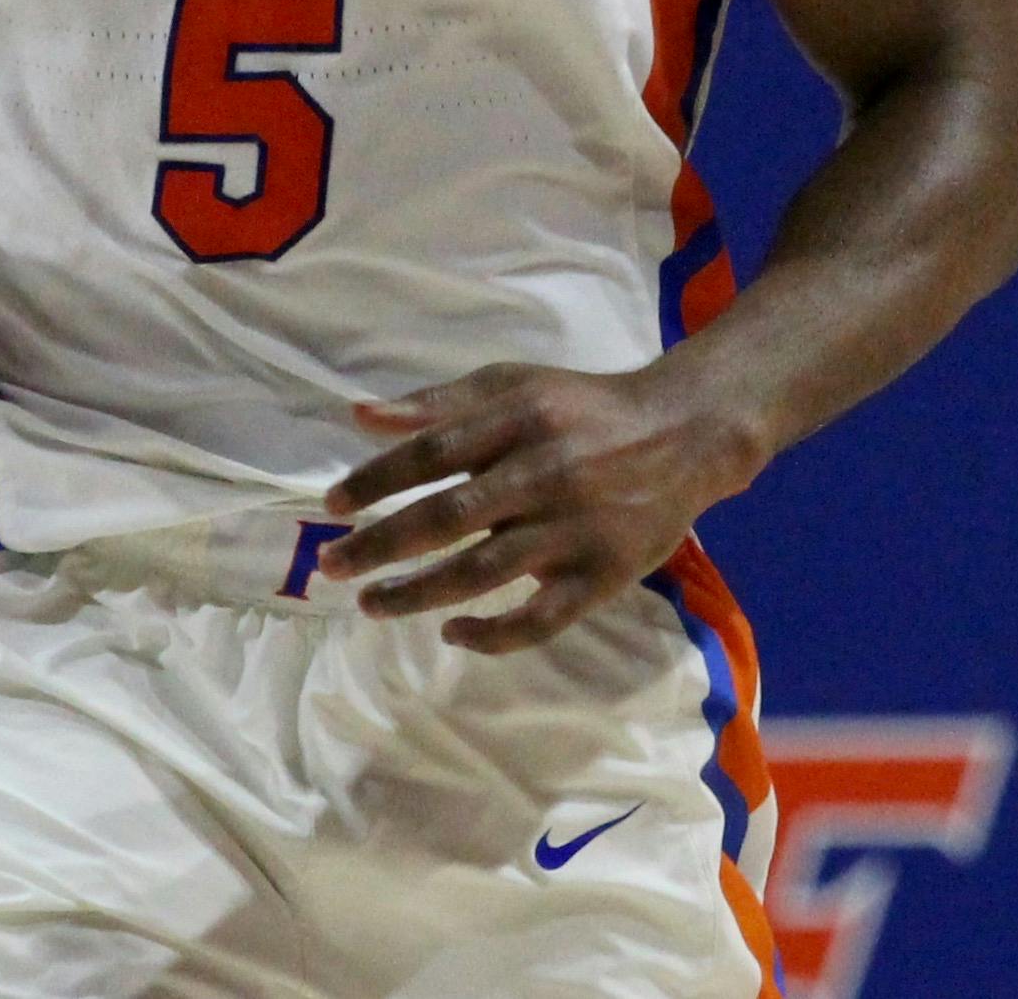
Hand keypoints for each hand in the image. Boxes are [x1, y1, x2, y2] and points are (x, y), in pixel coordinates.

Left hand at [315, 357, 769, 654]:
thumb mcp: (514, 384)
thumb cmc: (582, 408)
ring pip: (484, 572)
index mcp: (519, 419)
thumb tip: (359, 415)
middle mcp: (545, 473)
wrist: (686, 434)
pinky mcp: (604, 576)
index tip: (331, 506)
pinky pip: (542, 619)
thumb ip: (438, 403)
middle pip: (448, 517)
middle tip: (332, 566)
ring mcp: (576, 530)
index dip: (375, 480)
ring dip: (419, 593)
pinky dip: (494, 633)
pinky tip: (451, 631)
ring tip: (371, 603)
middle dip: (381, 545)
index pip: (431, 453)